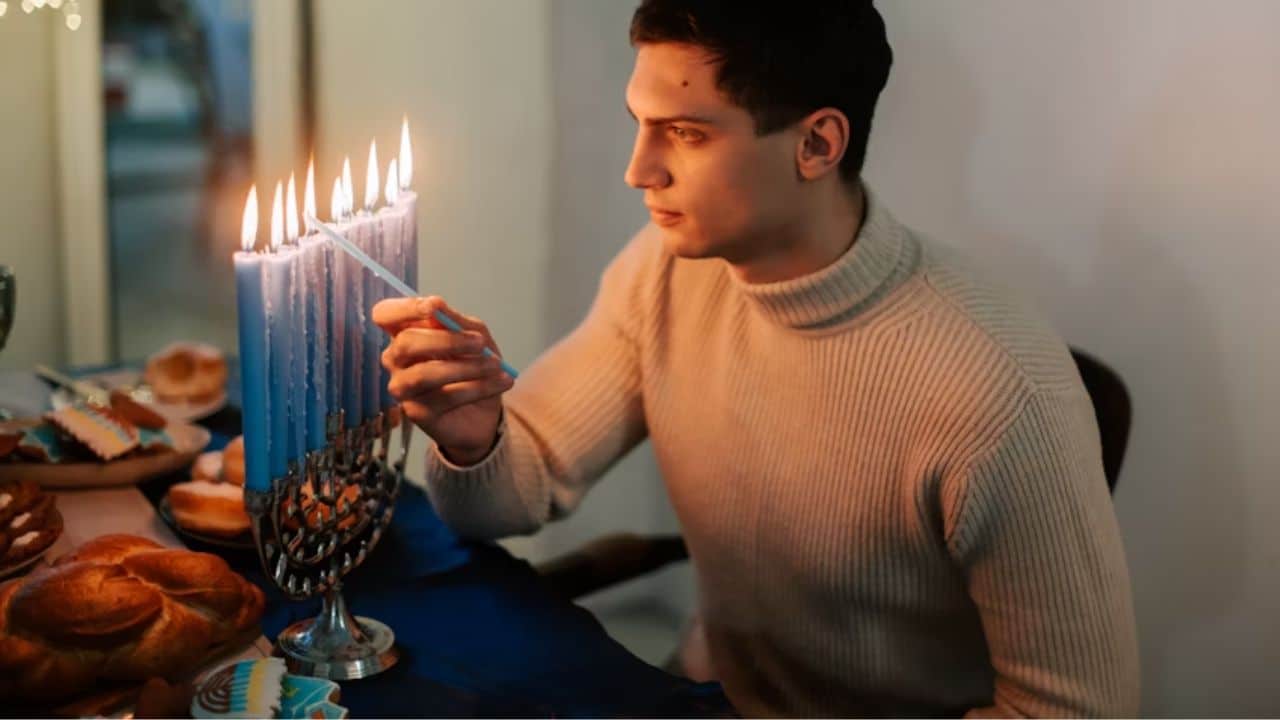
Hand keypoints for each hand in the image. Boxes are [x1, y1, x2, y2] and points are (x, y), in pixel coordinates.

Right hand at [372, 296, 513, 464]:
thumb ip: (456, 322)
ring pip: (424, 374)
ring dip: (465, 367)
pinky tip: (500, 382)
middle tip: (479, 342)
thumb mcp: (475, 336)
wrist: (485, 410)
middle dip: (446, 340)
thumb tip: (438, 308)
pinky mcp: (416, 413)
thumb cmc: (474, 365)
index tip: (435, 306)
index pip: (385, 314)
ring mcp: (402, 387)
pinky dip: (478, 388)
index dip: (405, 308)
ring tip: (495, 365)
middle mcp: (395, 359)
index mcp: (404, 332)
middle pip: (405, 343)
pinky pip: (445, 397)